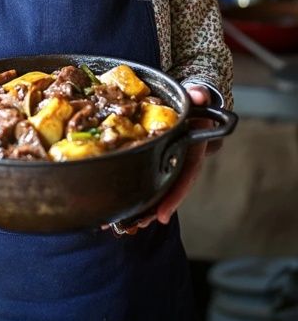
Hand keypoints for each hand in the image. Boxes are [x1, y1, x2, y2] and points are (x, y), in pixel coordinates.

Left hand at [108, 85, 213, 234]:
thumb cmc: (194, 103)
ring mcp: (168, 161)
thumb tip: (200, 95)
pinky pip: (146, 175)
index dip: (174, 195)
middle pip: (168, 188)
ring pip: (157, 186)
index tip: (162, 215)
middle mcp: (181, 159)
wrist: (191, 104)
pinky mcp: (156, 158)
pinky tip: (120, 204)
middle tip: (135, 225)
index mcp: (192, 148)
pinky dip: (135, 190)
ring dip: (142, 206)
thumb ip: (200, 95)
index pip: (186, 175)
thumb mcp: (198, 96)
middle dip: (153, 208)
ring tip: (123, 223)